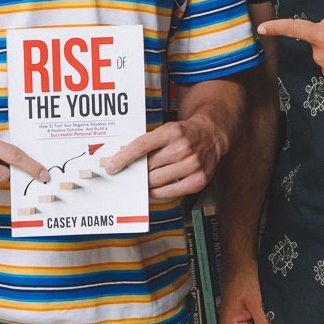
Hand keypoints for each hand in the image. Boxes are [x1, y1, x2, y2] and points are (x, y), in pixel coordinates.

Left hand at [104, 114, 228, 198]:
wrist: (211, 135)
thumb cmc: (183, 134)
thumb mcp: (166, 130)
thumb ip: (147, 143)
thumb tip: (123, 160)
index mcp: (172, 132)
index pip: (141, 146)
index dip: (124, 158)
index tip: (112, 167)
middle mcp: (183, 147)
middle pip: (148, 167)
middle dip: (137, 172)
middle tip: (131, 175)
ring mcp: (192, 164)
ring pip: (157, 181)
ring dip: (147, 183)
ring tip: (144, 180)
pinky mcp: (199, 179)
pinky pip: (171, 192)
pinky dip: (158, 193)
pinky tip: (153, 189)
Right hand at [218, 260, 277, 323]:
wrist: (240, 256)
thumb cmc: (243, 275)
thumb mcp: (257, 303)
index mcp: (231, 323)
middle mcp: (233, 322)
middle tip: (272, 320)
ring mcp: (238, 315)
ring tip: (267, 306)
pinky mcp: (244, 308)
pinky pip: (257, 320)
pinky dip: (264, 316)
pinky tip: (267, 305)